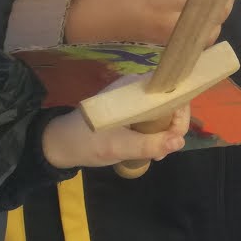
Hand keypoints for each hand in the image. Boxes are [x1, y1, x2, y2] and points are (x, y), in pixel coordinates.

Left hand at [40, 103, 189, 169]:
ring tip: (156, 153)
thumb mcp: (118, 147)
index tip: (173, 140)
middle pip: (172, 102)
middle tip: (163, 152)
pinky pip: (154, 115)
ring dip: (165, 132)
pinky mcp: (132, 106)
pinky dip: (156, 131)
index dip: (180, 116)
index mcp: (136, 89)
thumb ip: (150, 144)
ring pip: (165, 111)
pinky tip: (149, 147)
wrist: (59, 143)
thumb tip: (180, 142)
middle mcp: (139, 87)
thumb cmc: (87, 142)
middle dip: (173, 128)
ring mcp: (135, 96)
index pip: (174, 94)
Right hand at [63, 0, 240, 45]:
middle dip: (223, 2)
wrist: (76, 28)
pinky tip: (204, 20)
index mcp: (154, 2)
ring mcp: (164, 40)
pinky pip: (193, 45)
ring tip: (217, 2)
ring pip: (204, 35)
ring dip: (216, 20)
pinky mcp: (162, 48)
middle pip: (208, 18)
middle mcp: (164, 24)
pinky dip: (204, 34)